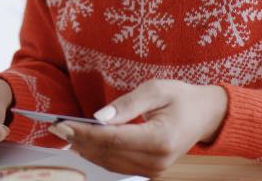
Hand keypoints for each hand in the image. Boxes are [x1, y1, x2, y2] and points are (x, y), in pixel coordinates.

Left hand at [47, 80, 227, 177]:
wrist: (206, 115)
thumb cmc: (182, 98)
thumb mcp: (155, 90)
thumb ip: (126, 104)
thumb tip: (98, 117)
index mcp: (160, 139)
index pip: (113, 139)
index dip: (84, 133)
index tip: (62, 124)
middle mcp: (157, 161)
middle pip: (108, 154)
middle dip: (79, 141)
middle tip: (55, 128)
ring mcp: (154, 170)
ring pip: (109, 163)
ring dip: (85, 149)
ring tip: (63, 134)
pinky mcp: (150, 171)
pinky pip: (117, 165)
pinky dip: (97, 154)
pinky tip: (82, 142)